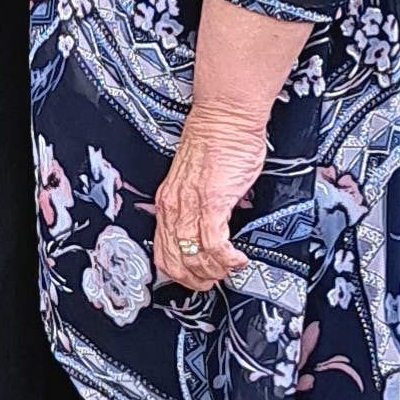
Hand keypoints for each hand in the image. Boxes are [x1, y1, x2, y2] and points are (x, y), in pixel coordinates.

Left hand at [152, 96, 270, 293]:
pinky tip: (237, 259)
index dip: (179, 273)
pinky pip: (214, 244)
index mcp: (168, 201)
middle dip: (197, 280)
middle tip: (215, 281)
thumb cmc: (217, 142)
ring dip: (214, 272)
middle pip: (175, 261)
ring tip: (230, 270)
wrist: (226, 118)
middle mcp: (173, 205)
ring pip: (194, 257)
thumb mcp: (197, 180)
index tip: (196, 279)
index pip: (162, 251)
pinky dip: (226, 259)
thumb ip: (199, 205)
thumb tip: (210, 230)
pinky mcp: (212, 201)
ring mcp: (191, 205)